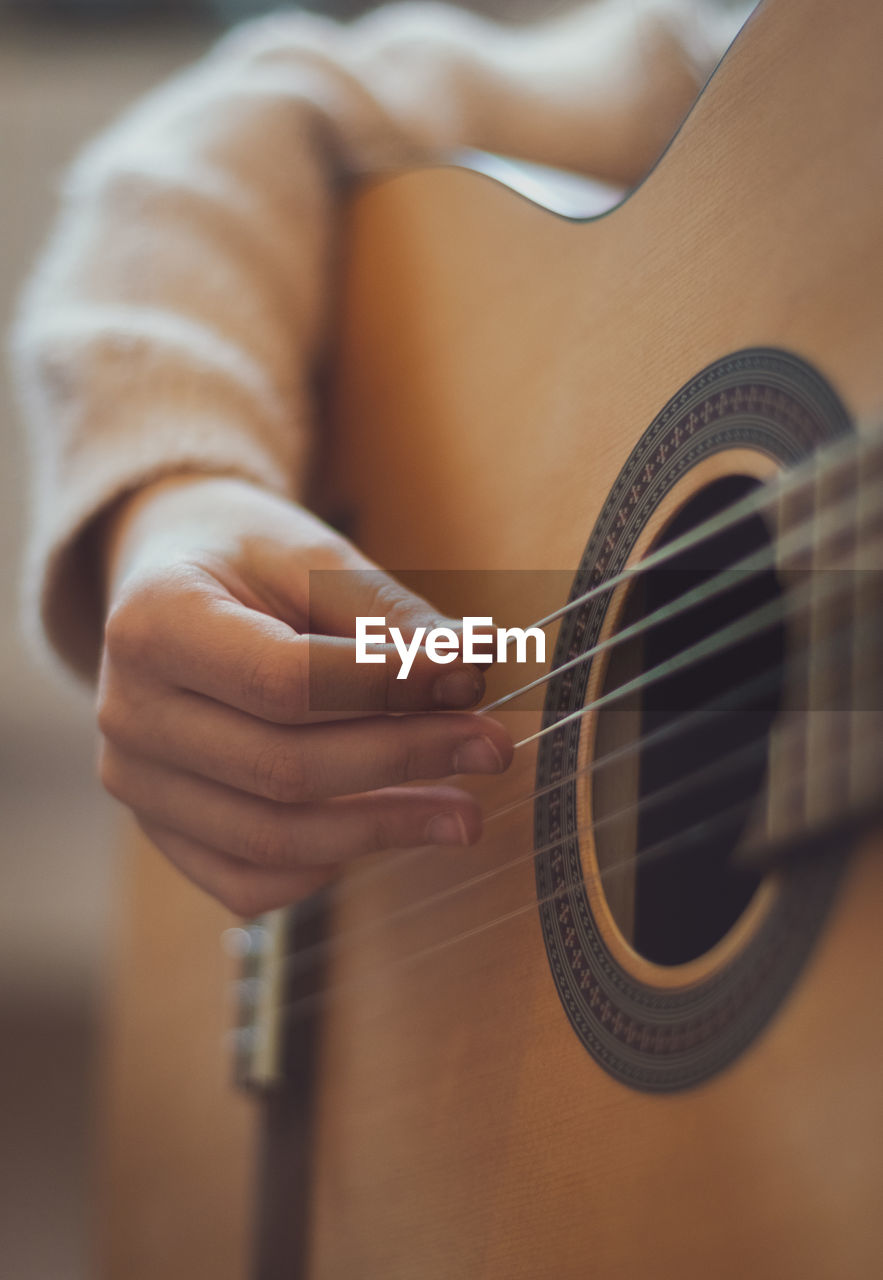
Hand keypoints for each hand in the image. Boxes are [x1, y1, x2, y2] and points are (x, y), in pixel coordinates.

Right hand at [96, 474, 512, 915]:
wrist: (168, 580)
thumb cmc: (246, 560)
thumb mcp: (313, 555)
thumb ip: (387, 615)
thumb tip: (474, 666)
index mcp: (151, 624)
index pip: (284, 681)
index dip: (388, 688)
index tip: (473, 678)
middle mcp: (128, 713)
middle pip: (283, 768)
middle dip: (405, 761)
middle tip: (493, 748)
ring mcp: (136, 783)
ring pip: (271, 838)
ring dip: (384, 830)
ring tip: (465, 812)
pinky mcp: (160, 830)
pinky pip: (247, 882)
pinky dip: (325, 867)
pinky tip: (382, 829)